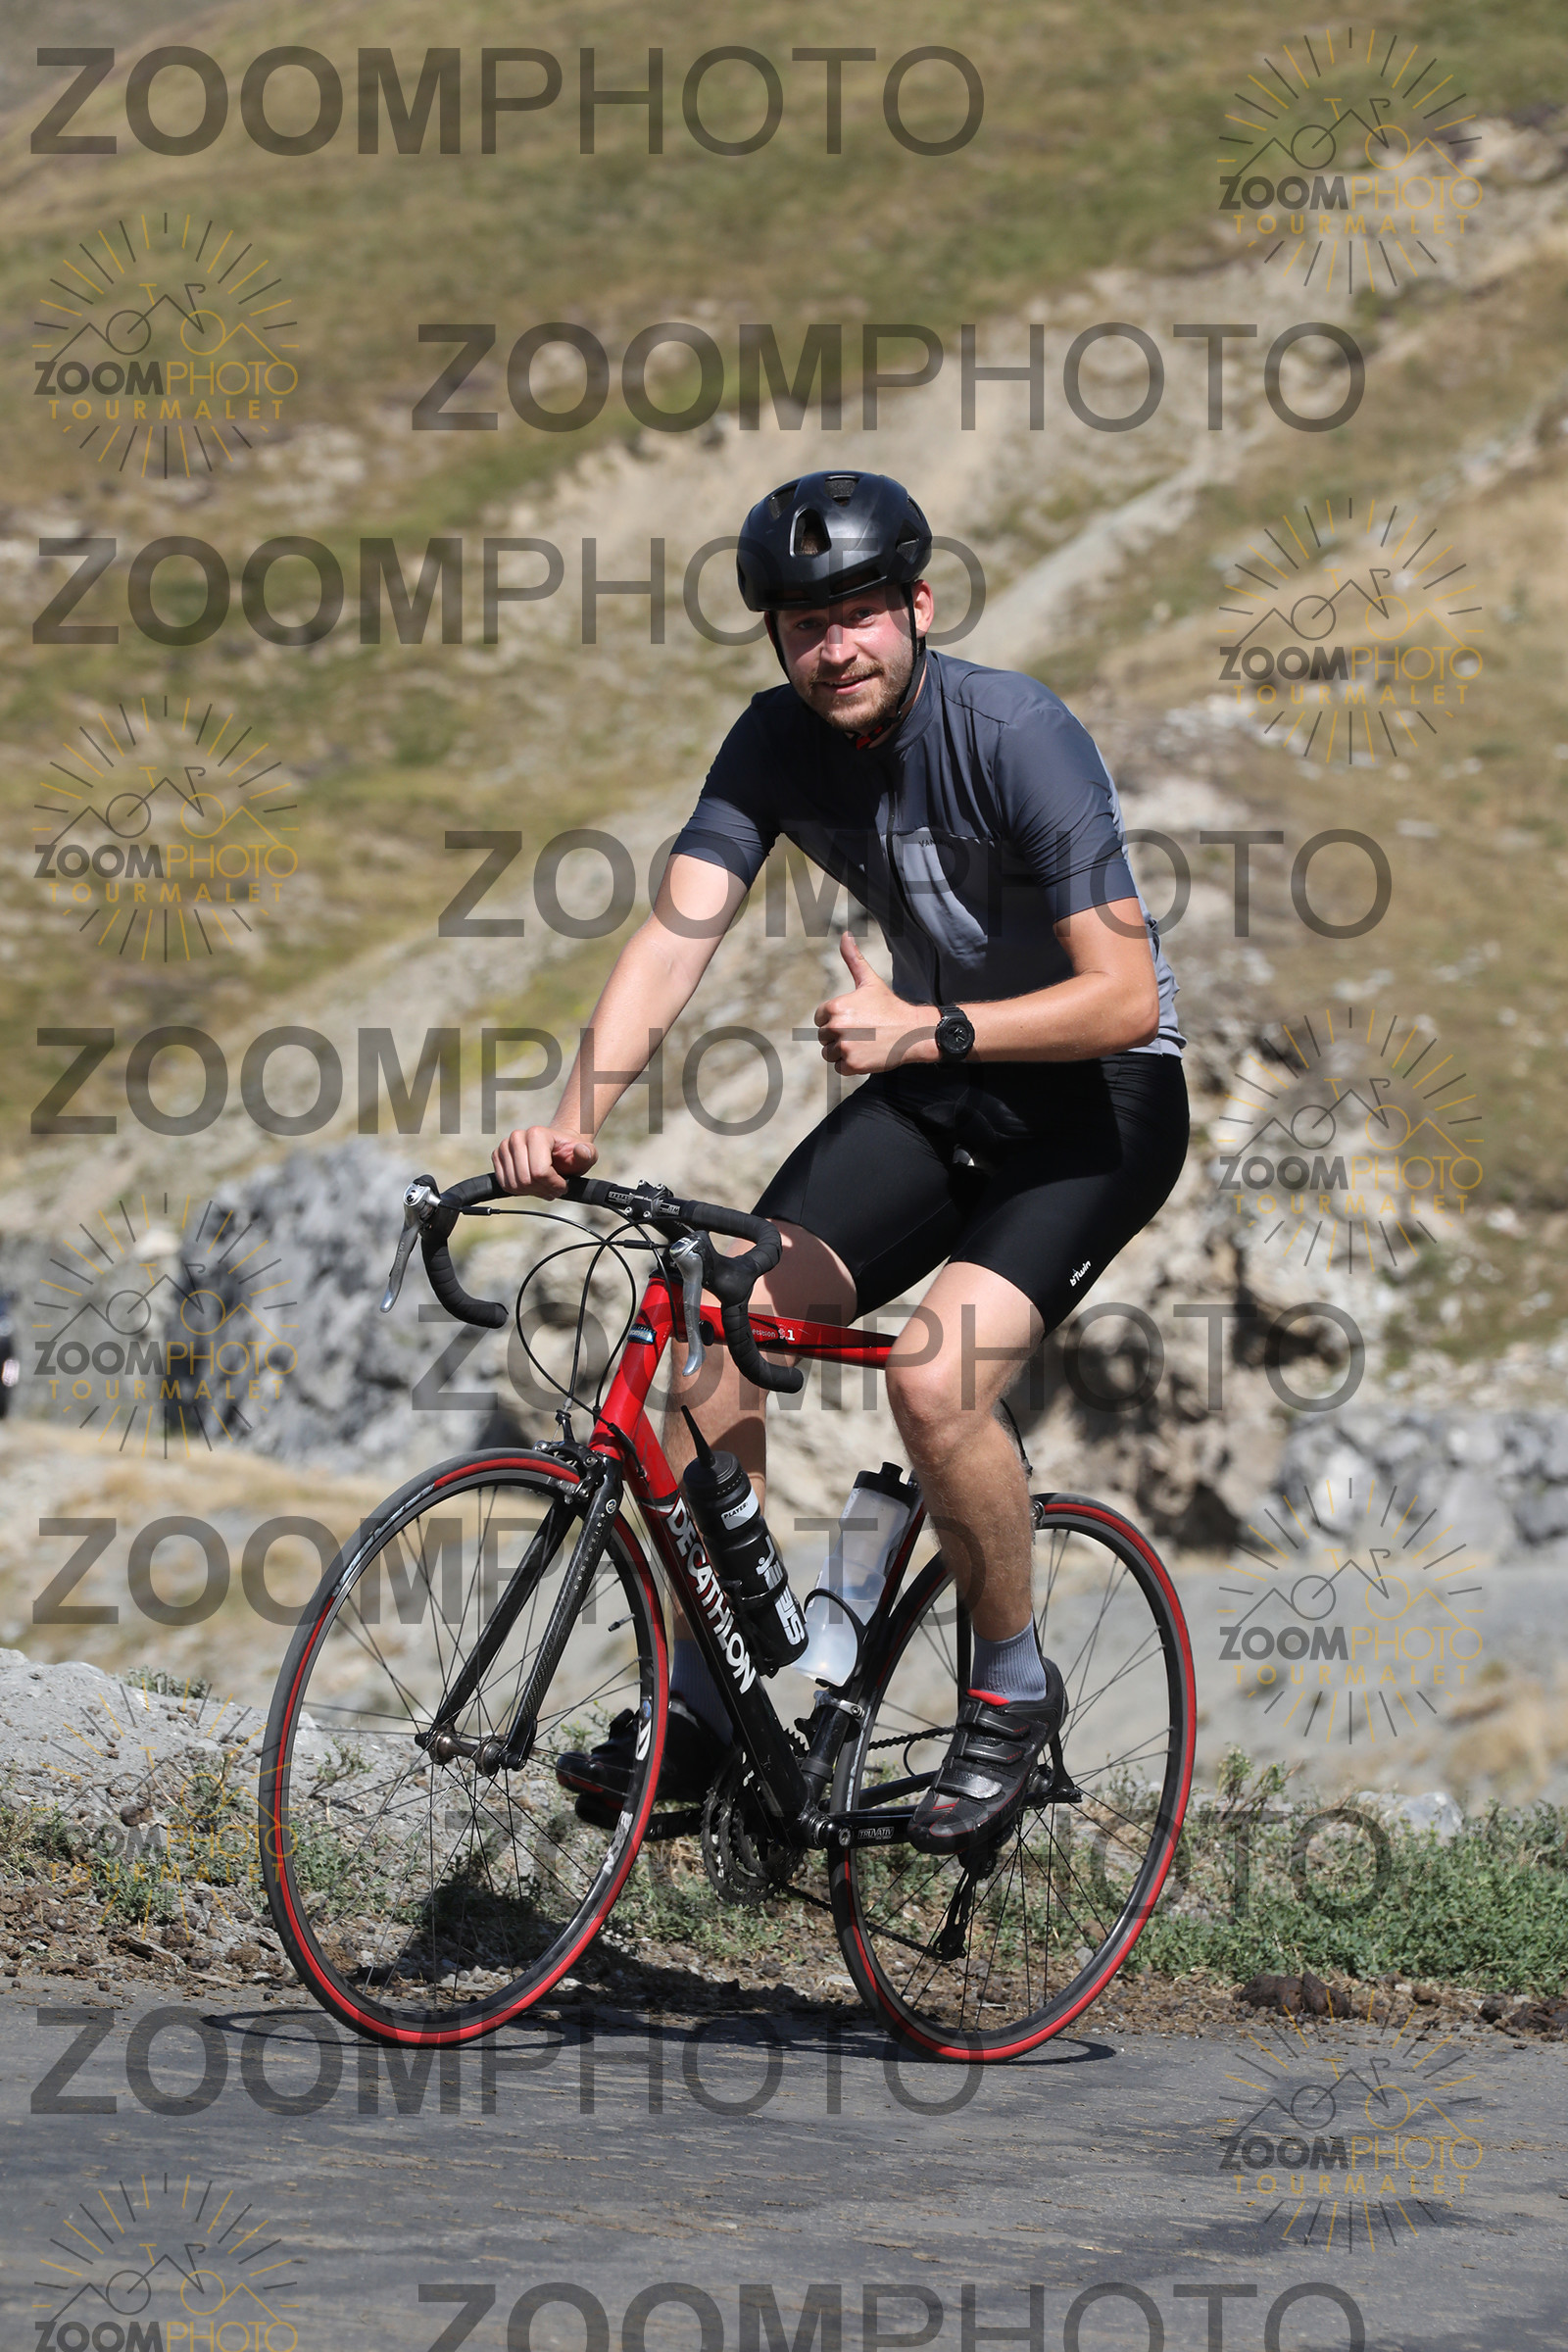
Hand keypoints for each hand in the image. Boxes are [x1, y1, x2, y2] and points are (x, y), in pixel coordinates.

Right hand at [492, 1125, 597, 1196]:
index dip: (554, 1184)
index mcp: (537, 1133)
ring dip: (532, 1192)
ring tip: (545, 1187)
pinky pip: (504, 1184)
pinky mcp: (497, 1156)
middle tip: (554, 1188)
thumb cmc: (571, 1153)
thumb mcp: (586, 1154)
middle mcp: (517, 1137)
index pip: (540, 1171)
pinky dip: (519, 1191)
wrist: (557, 1149)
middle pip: (526, 1179)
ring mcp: (505, 1146)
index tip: (563, 1185)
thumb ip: (586, 1153)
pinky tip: (533, 1185)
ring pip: (514, 1184)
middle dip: (543, 1189)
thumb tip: (581, 1151)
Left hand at [812, 933, 936, 1074]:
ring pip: (830, 1054)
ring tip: (864, 1043)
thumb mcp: (869, 981)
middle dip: (840, 1036)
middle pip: (824, 1038)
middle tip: (863, 1032)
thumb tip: (845, 935)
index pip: (820, 1019)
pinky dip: (851, 1065)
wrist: (912, 1032)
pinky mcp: (852, 1064)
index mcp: (835, 1007)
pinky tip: (867, 1054)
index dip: (836, 1020)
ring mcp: (844, 1047)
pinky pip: (839, 1068)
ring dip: (844, 1052)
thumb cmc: (889, 1006)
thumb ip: (853, 959)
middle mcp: (837, 1027)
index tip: (856, 1019)